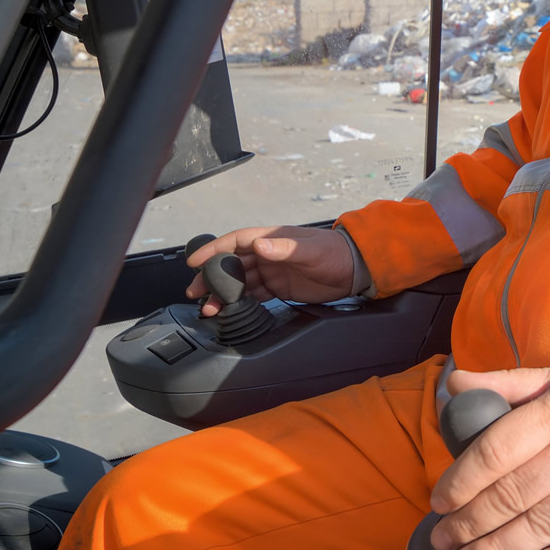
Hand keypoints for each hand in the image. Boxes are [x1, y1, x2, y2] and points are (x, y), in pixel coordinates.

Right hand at [185, 226, 356, 312]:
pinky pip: (254, 294)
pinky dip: (240, 302)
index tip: (195, 261)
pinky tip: (230, 311)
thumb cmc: (334, 252)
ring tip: (208, 308)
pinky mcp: (279, 288)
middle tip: (194, 291)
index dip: (213, 250)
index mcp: (270, 239)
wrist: (354, 269)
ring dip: (223, 294)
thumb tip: (259, 246)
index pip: (235, 241)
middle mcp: (267, 254)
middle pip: (231, 264)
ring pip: (240, 282)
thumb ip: (284, 249)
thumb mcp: (309, 250)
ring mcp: (272, 271)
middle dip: (211, 277)